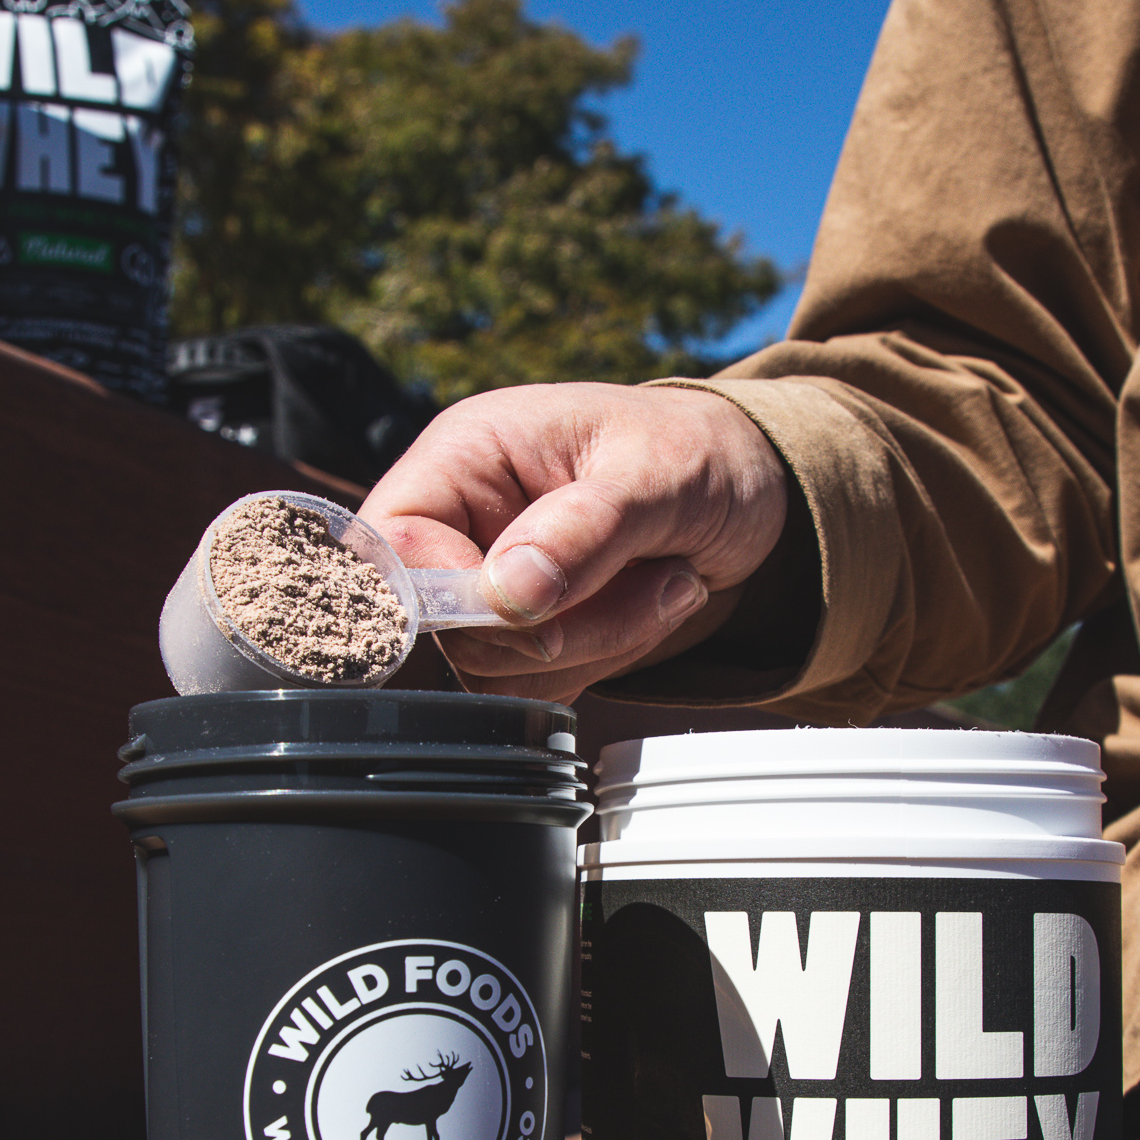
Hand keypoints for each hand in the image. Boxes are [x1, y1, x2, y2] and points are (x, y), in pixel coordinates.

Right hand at [360, 381, 788, 700]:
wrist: (746, 486)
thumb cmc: (695, 451)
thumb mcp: (657, 474)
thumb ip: (583, 528)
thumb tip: (508, 593)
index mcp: (467, 456)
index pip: (392, 542)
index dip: (447, 592)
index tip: (534, 601)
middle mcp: (463, 522)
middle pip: (449, 626)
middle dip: (562, 626)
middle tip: (655, 580)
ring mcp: (490, 585)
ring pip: (497, 668)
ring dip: (599, 643)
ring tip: (665, 582)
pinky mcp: (524, 636)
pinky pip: (535, 687)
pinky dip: (605, 662)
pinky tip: (649, 607)